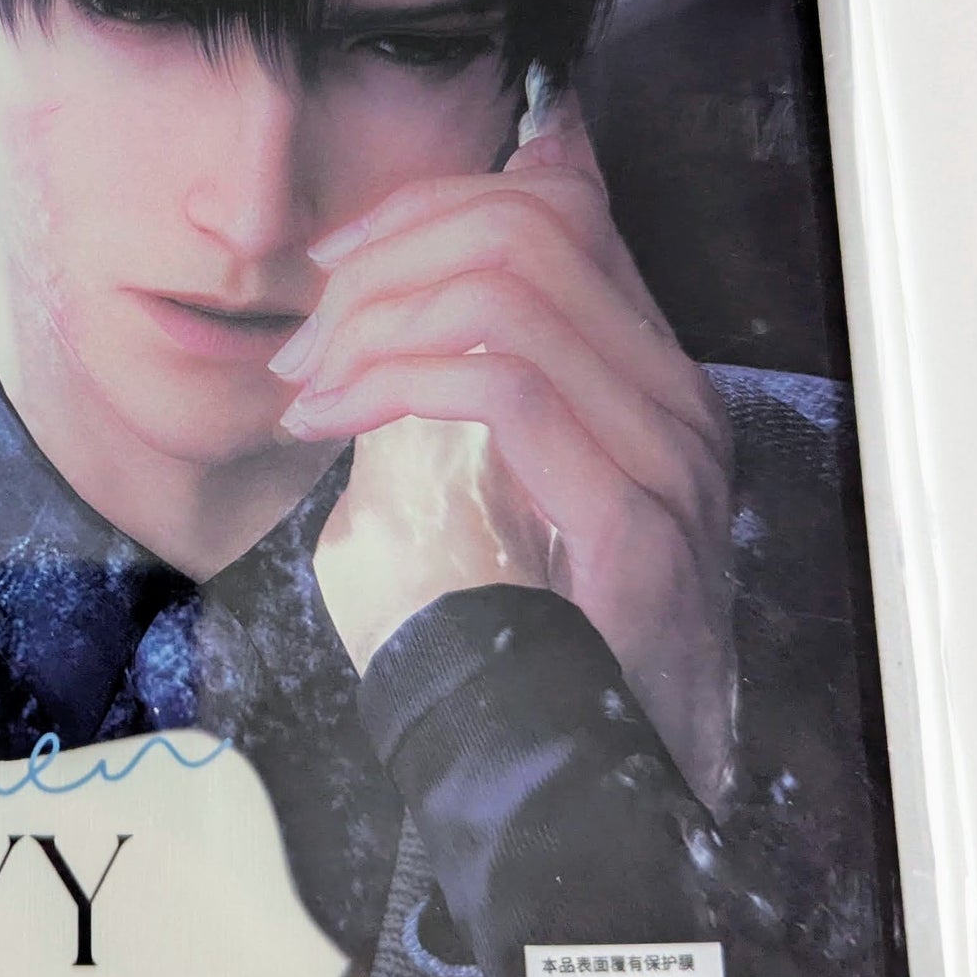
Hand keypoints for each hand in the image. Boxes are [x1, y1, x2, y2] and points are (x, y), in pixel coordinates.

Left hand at [272, 95, 736, 808]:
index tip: (332, 261)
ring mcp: (664, 451)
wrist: (614, 773)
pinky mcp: (631, 518)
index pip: (550, 204)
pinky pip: (502, 388)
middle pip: (519, 228)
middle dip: (382, 264)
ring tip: (307, 387)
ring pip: (503, 295)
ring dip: (372, 325)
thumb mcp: (496, 480)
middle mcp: (671, 390)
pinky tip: (329, 421)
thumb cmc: (538, 627)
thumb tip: (366, 310)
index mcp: (644, 366)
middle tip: (305, 343)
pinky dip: (391, 383)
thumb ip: (458, 388)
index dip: (425, 207)